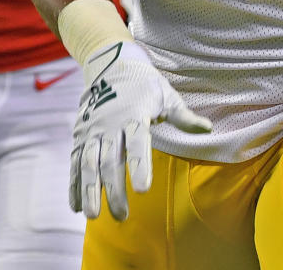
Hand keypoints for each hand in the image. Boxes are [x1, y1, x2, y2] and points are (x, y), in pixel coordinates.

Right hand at [71, 41, 210, 220]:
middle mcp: (110, 125)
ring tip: (93, 216)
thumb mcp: (166, 95)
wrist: (111, 65)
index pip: (137, 144)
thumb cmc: (144, 84)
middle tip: (122, 216)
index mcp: (134, 116)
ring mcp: (93, 131)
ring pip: (88, 163)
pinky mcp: (81, 136)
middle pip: (111, 160)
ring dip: (90, 190)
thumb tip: (208, 129)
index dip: (140, 167)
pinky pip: (75, 162)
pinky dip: (74, 184)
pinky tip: (76, 207)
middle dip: (114, 189)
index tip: (143, 190)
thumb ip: (183, 116)